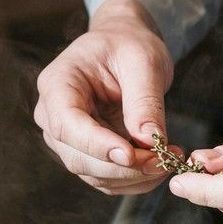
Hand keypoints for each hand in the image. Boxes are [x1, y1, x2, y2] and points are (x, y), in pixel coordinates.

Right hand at [34, 0, 178, 193]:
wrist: (125, 46)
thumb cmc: (128, 44)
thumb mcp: (143, 61)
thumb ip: (144, 100)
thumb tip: (149, 140)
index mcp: (57, 84)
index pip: (67, 125)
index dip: (97, 145)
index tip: (132, 155)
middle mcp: (53, 116)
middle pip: (79, 157)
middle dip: (124, 167)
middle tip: (165, 160)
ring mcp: (68, 139)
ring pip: (95, 174)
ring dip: (134, 177)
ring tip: (169, 160)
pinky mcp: (88, 153)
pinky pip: (108, 178)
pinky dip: (136, 179)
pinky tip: (161, 164)